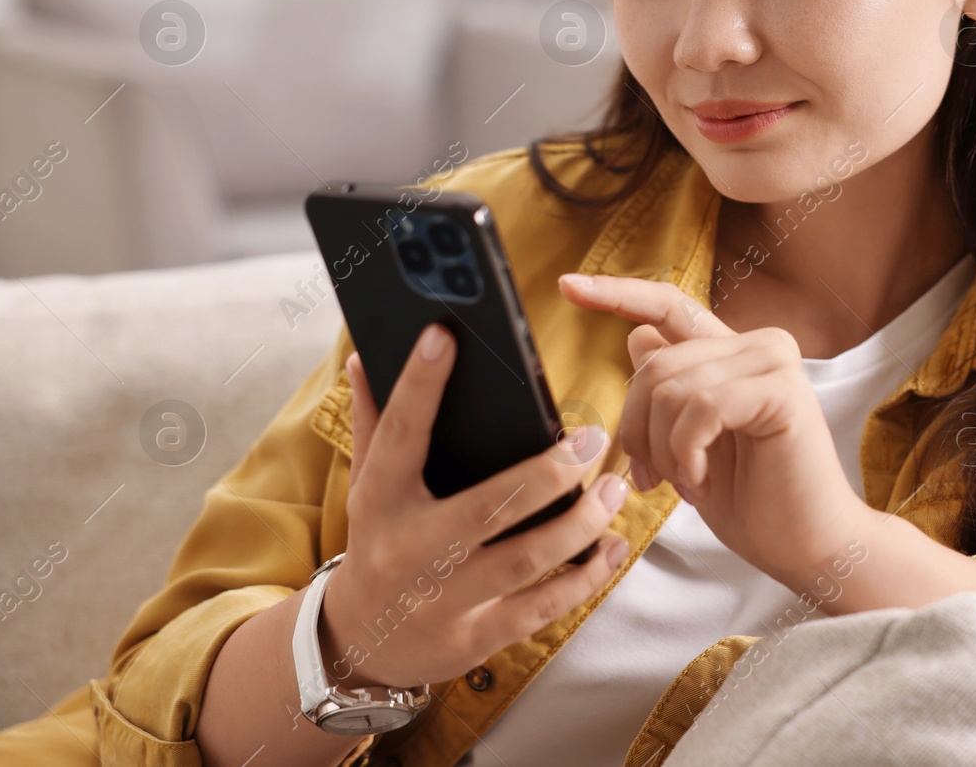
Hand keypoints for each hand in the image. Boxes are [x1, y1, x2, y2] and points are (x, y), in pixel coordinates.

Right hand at [318, 322, 631, 690]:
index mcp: (382, 498)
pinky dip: (584, 579)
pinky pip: (539, 607)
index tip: (446, 335)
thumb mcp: (368, 485)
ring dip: (579, 524)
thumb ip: (375, 421)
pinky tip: (612, 548)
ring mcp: (444, 597)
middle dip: (547, 474)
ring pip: (524, 559)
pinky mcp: (475, 635)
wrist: (359, 640)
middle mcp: (412, 548)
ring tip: (615, 490)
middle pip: (485, 506)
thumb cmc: (379, 541)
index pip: (402, 434)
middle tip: (594, 439)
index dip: (420, 384)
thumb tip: (364, 354)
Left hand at [558, 273, 868, 587]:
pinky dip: (687, 453)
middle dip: (637, 429)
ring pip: (671, 387)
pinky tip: (703, 482)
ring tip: (688, 485)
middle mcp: (758, 346)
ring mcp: (774, 362)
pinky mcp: (783, 389)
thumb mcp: (690, 446)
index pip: (667, 305)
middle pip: (654, 364)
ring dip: (664, 450)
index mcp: (734, 354)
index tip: (567, 286)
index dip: (615, 293)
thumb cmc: (755, 503)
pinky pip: (699, 407)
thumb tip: (636, 334)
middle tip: (649, 479)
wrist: (808, 548)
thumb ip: (670, 391)